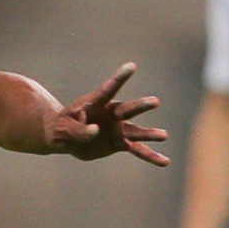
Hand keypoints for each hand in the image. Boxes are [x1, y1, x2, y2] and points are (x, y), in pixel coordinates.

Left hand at [51, 63, 170, 165]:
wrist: (67, 138)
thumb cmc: (63, 127)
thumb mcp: (65, 128)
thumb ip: (79, 130)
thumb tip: (95, 131)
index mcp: (96, 103)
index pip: (108, 89)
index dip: (119, 78)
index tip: (131, 66)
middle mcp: (112, 114)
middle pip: (128, 109)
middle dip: (141, 106)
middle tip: (155, 102)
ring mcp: (118, 128)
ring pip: (136, 131)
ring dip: (150, 134)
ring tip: (164, 135)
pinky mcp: (119, 142)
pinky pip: (137, 149)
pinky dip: (151, 156)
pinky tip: (165, 161)